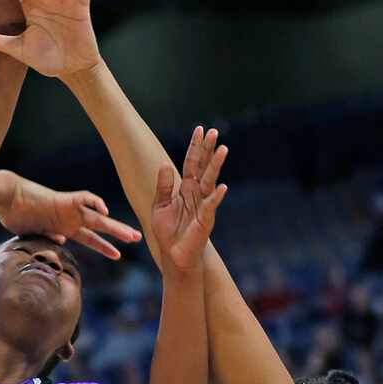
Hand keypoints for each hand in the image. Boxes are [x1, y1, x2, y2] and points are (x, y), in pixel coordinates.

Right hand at [0, 177, 140, 261]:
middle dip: (118, 234)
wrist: (6, 198)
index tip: (117, 255)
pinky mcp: (63, 200)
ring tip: (132, 235)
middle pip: (100, 227)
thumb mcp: (35, 233)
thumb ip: (50, 237)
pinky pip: (83, 197)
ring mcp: (68, 210)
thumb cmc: (15, 214)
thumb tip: (61, 242)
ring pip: (98, 217)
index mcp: (64, 227)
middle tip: (137, 238)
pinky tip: (105, 208)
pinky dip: (95, 201)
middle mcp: (70, 218)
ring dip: (115, 226)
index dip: (103, 247)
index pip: (89, 238)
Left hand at [150, 126, 227, 274]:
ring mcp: (203, 205)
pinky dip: (216, 197)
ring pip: (210, 181)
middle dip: (208, 149)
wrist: (173, 254)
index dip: (195, 147)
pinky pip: (211, 206)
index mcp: (186, 188)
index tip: (200, 129)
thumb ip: (163, 185)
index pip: (191, 163)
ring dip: (216, 166)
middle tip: (214, 131)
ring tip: (223, 149)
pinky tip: (222, 186)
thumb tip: (164, 163)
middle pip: (203, 167)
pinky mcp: (206, 220)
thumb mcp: (159, 205)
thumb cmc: (167, 231)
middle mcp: (197, 193)